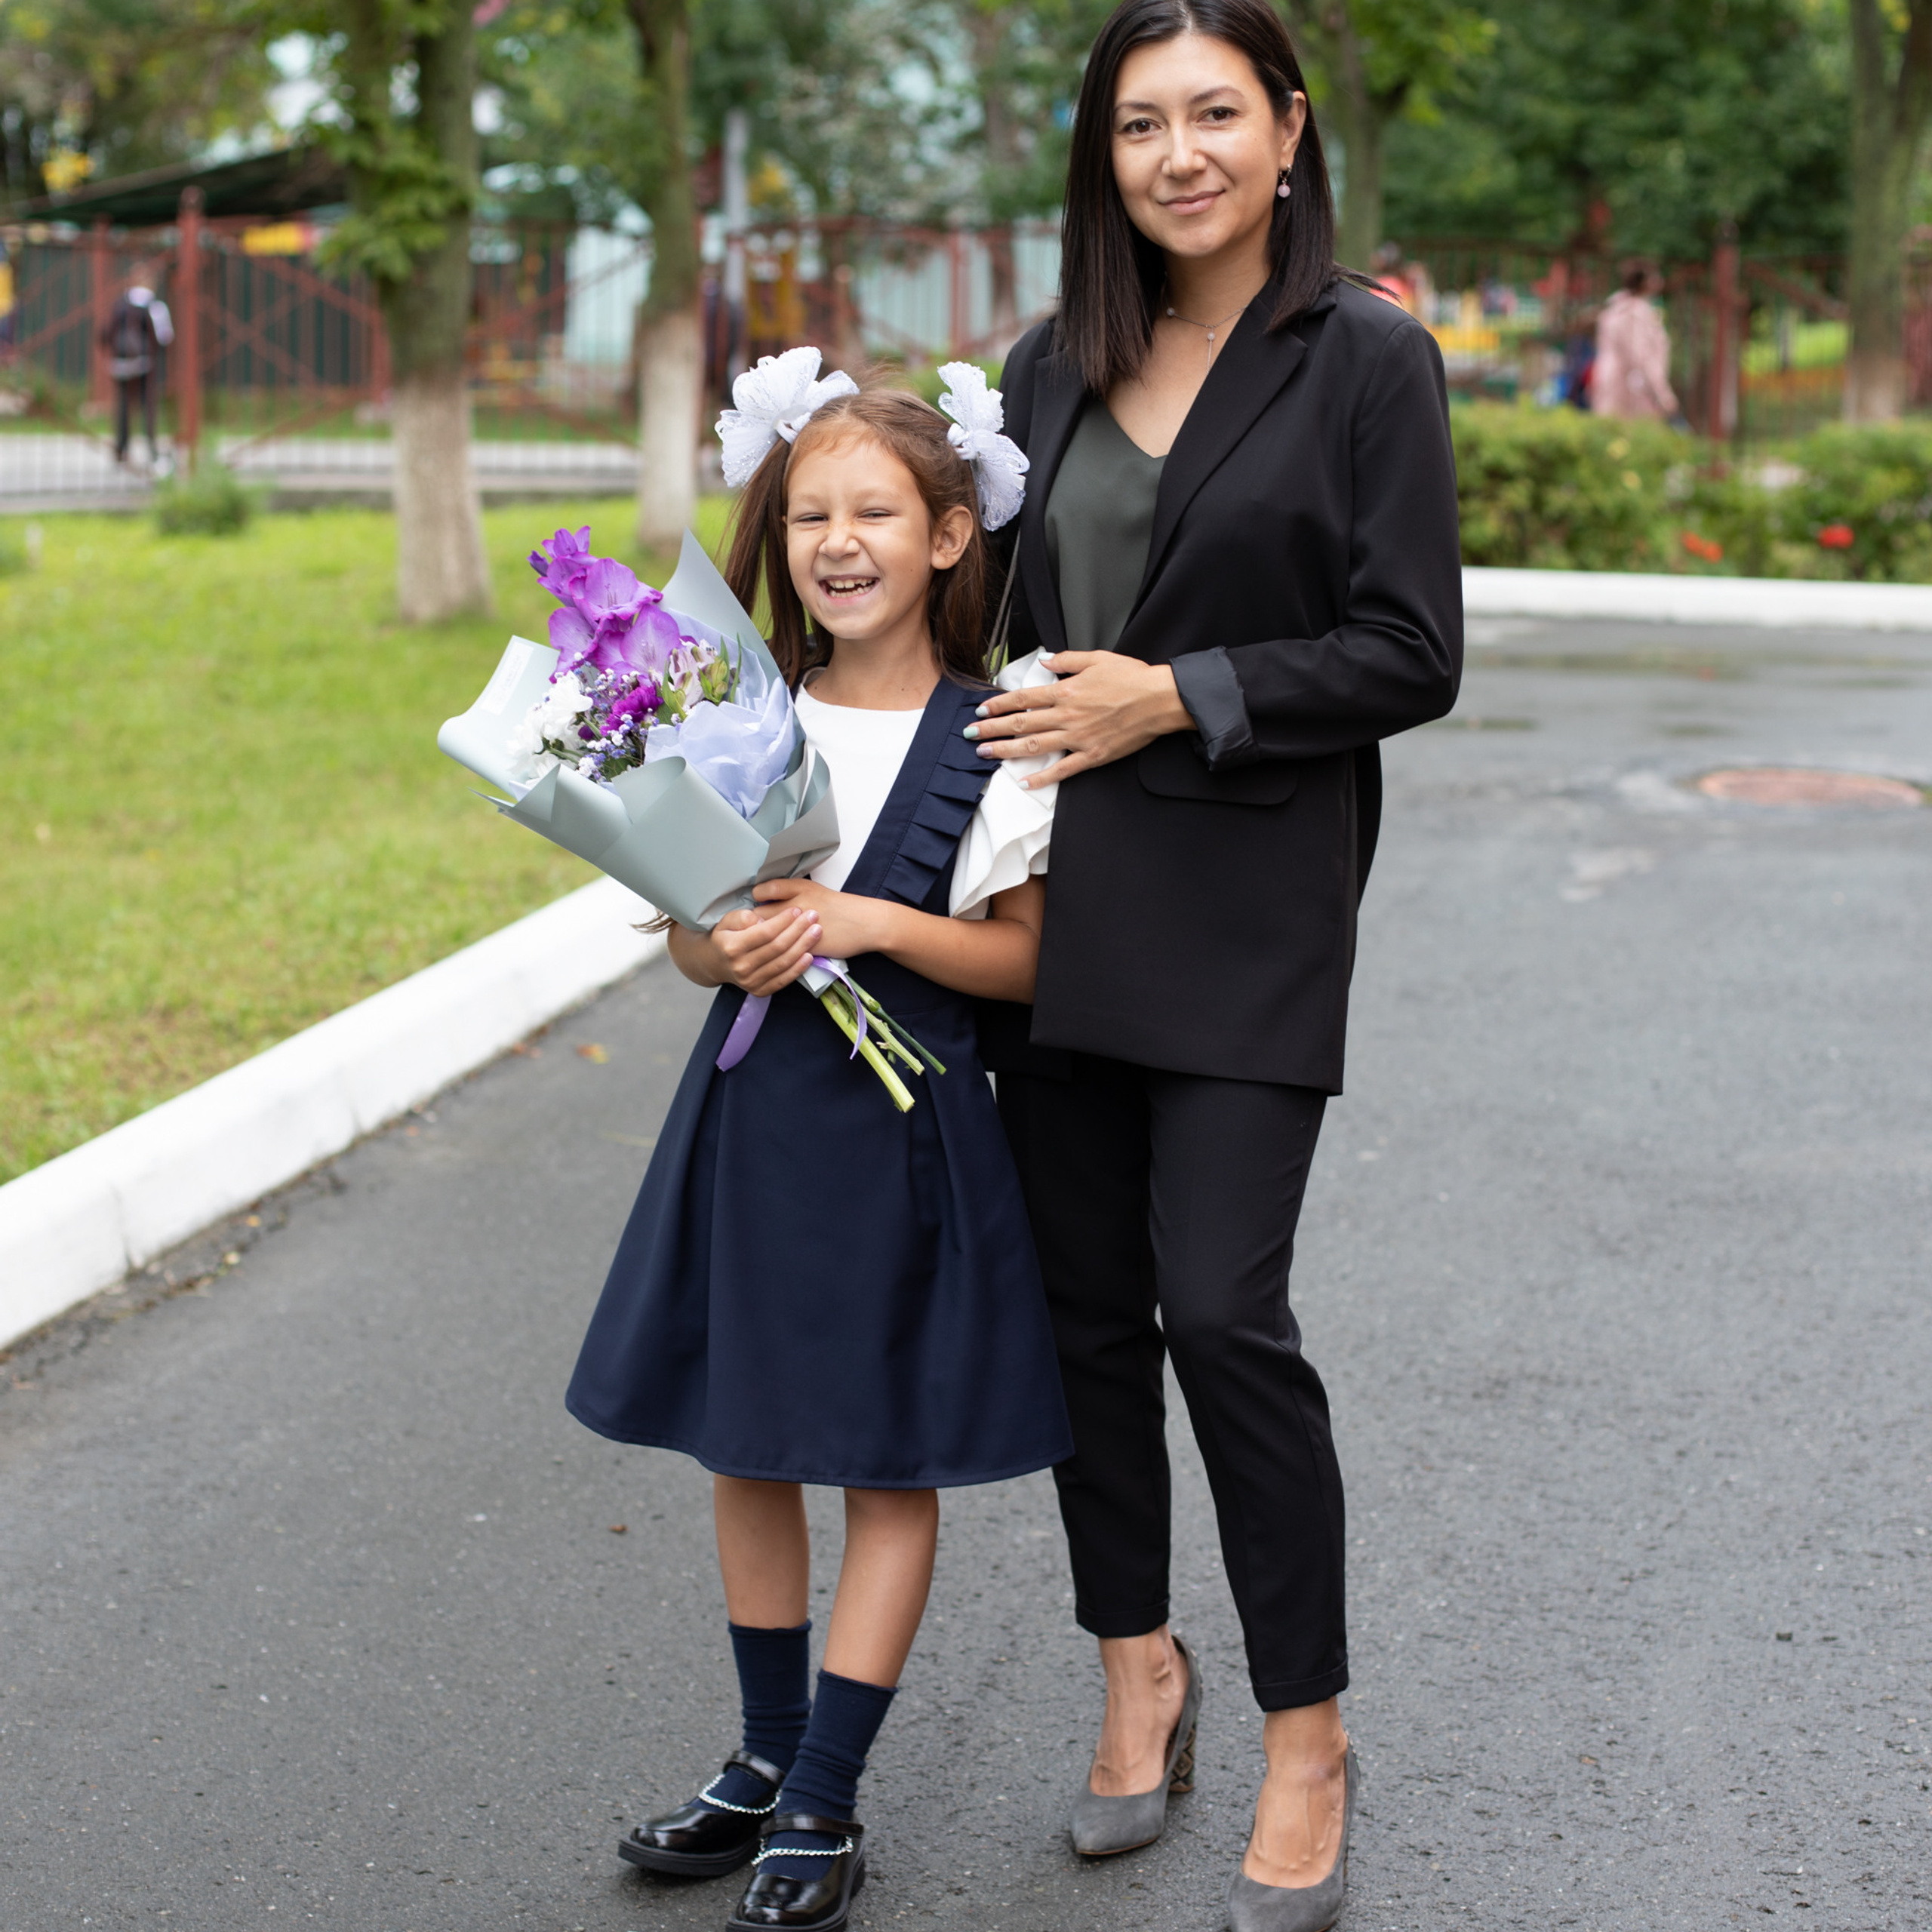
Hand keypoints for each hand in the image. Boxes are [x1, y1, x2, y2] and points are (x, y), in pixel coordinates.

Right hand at [687, 903, 820, 995]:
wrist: (714, 963)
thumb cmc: (724, 937)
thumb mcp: (726, 921)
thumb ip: (743, 916)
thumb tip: (763, 919)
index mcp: (732, 947)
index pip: (765, 933)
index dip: (784, 921)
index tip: (797, 910)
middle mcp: (741, 967)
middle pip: (777, 947)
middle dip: (798, 930)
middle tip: (813, 916)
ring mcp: (751, 982)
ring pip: (783, 962)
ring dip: (803, 946)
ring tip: (816, 931)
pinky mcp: (760, 991)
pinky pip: (783, 979)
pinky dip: (798, 968)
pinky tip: (810, 955)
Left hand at [752, 877, 896, 960]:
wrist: (863, 922)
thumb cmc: (837, 906)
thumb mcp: (811, 890)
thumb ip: (787, 892)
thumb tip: (762, 900)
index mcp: (798, 887)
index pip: (762, 891)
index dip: (756, 902)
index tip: (756, 909)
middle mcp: (796, 903)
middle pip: (760, 914)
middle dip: (754, 924)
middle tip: (755, 930)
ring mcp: (801, 925)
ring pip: (769, 935)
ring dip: (763, 940)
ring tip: (764, 942)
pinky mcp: (806, 945)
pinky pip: (783, 950)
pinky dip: (776, 953)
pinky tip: (776, 954)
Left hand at [964, 651, 1193, 784]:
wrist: (1160, 699)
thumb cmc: (1132, 677)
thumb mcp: (1098, 658)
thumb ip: (1067, 660)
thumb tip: (1045, 659)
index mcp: (1067, 691)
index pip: (1024, 699)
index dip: (999, 705)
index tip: (981, 709)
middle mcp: (1068, 715)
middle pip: (1022, 724)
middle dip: (992, 729)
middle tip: (969, 734)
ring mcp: (1079, 737)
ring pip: (1035, 746)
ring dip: (1006, 751)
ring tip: (984, 753)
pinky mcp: (1093, 755)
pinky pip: (1063, 769)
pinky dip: (1043, 777)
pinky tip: (1024, 782)